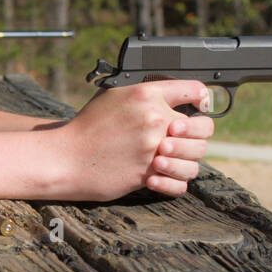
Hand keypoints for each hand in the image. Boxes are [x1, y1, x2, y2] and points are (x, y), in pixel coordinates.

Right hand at [59, 80, 213, 199]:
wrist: (67, 157)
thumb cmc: (87, 126)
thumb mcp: (113, 95)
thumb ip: (144, 93)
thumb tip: (171, 94)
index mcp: (146, 94)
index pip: (193, 89)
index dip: (201, 97)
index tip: (200, 104)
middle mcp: (154, 119)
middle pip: (204, 127)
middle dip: (199, 132)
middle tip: (185, 136)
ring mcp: (154, 148)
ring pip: (196, 156)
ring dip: (187, 158)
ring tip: (169, 157)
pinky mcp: (149, 173)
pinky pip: (180, 182)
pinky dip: (174, 182)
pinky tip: (161, 175)